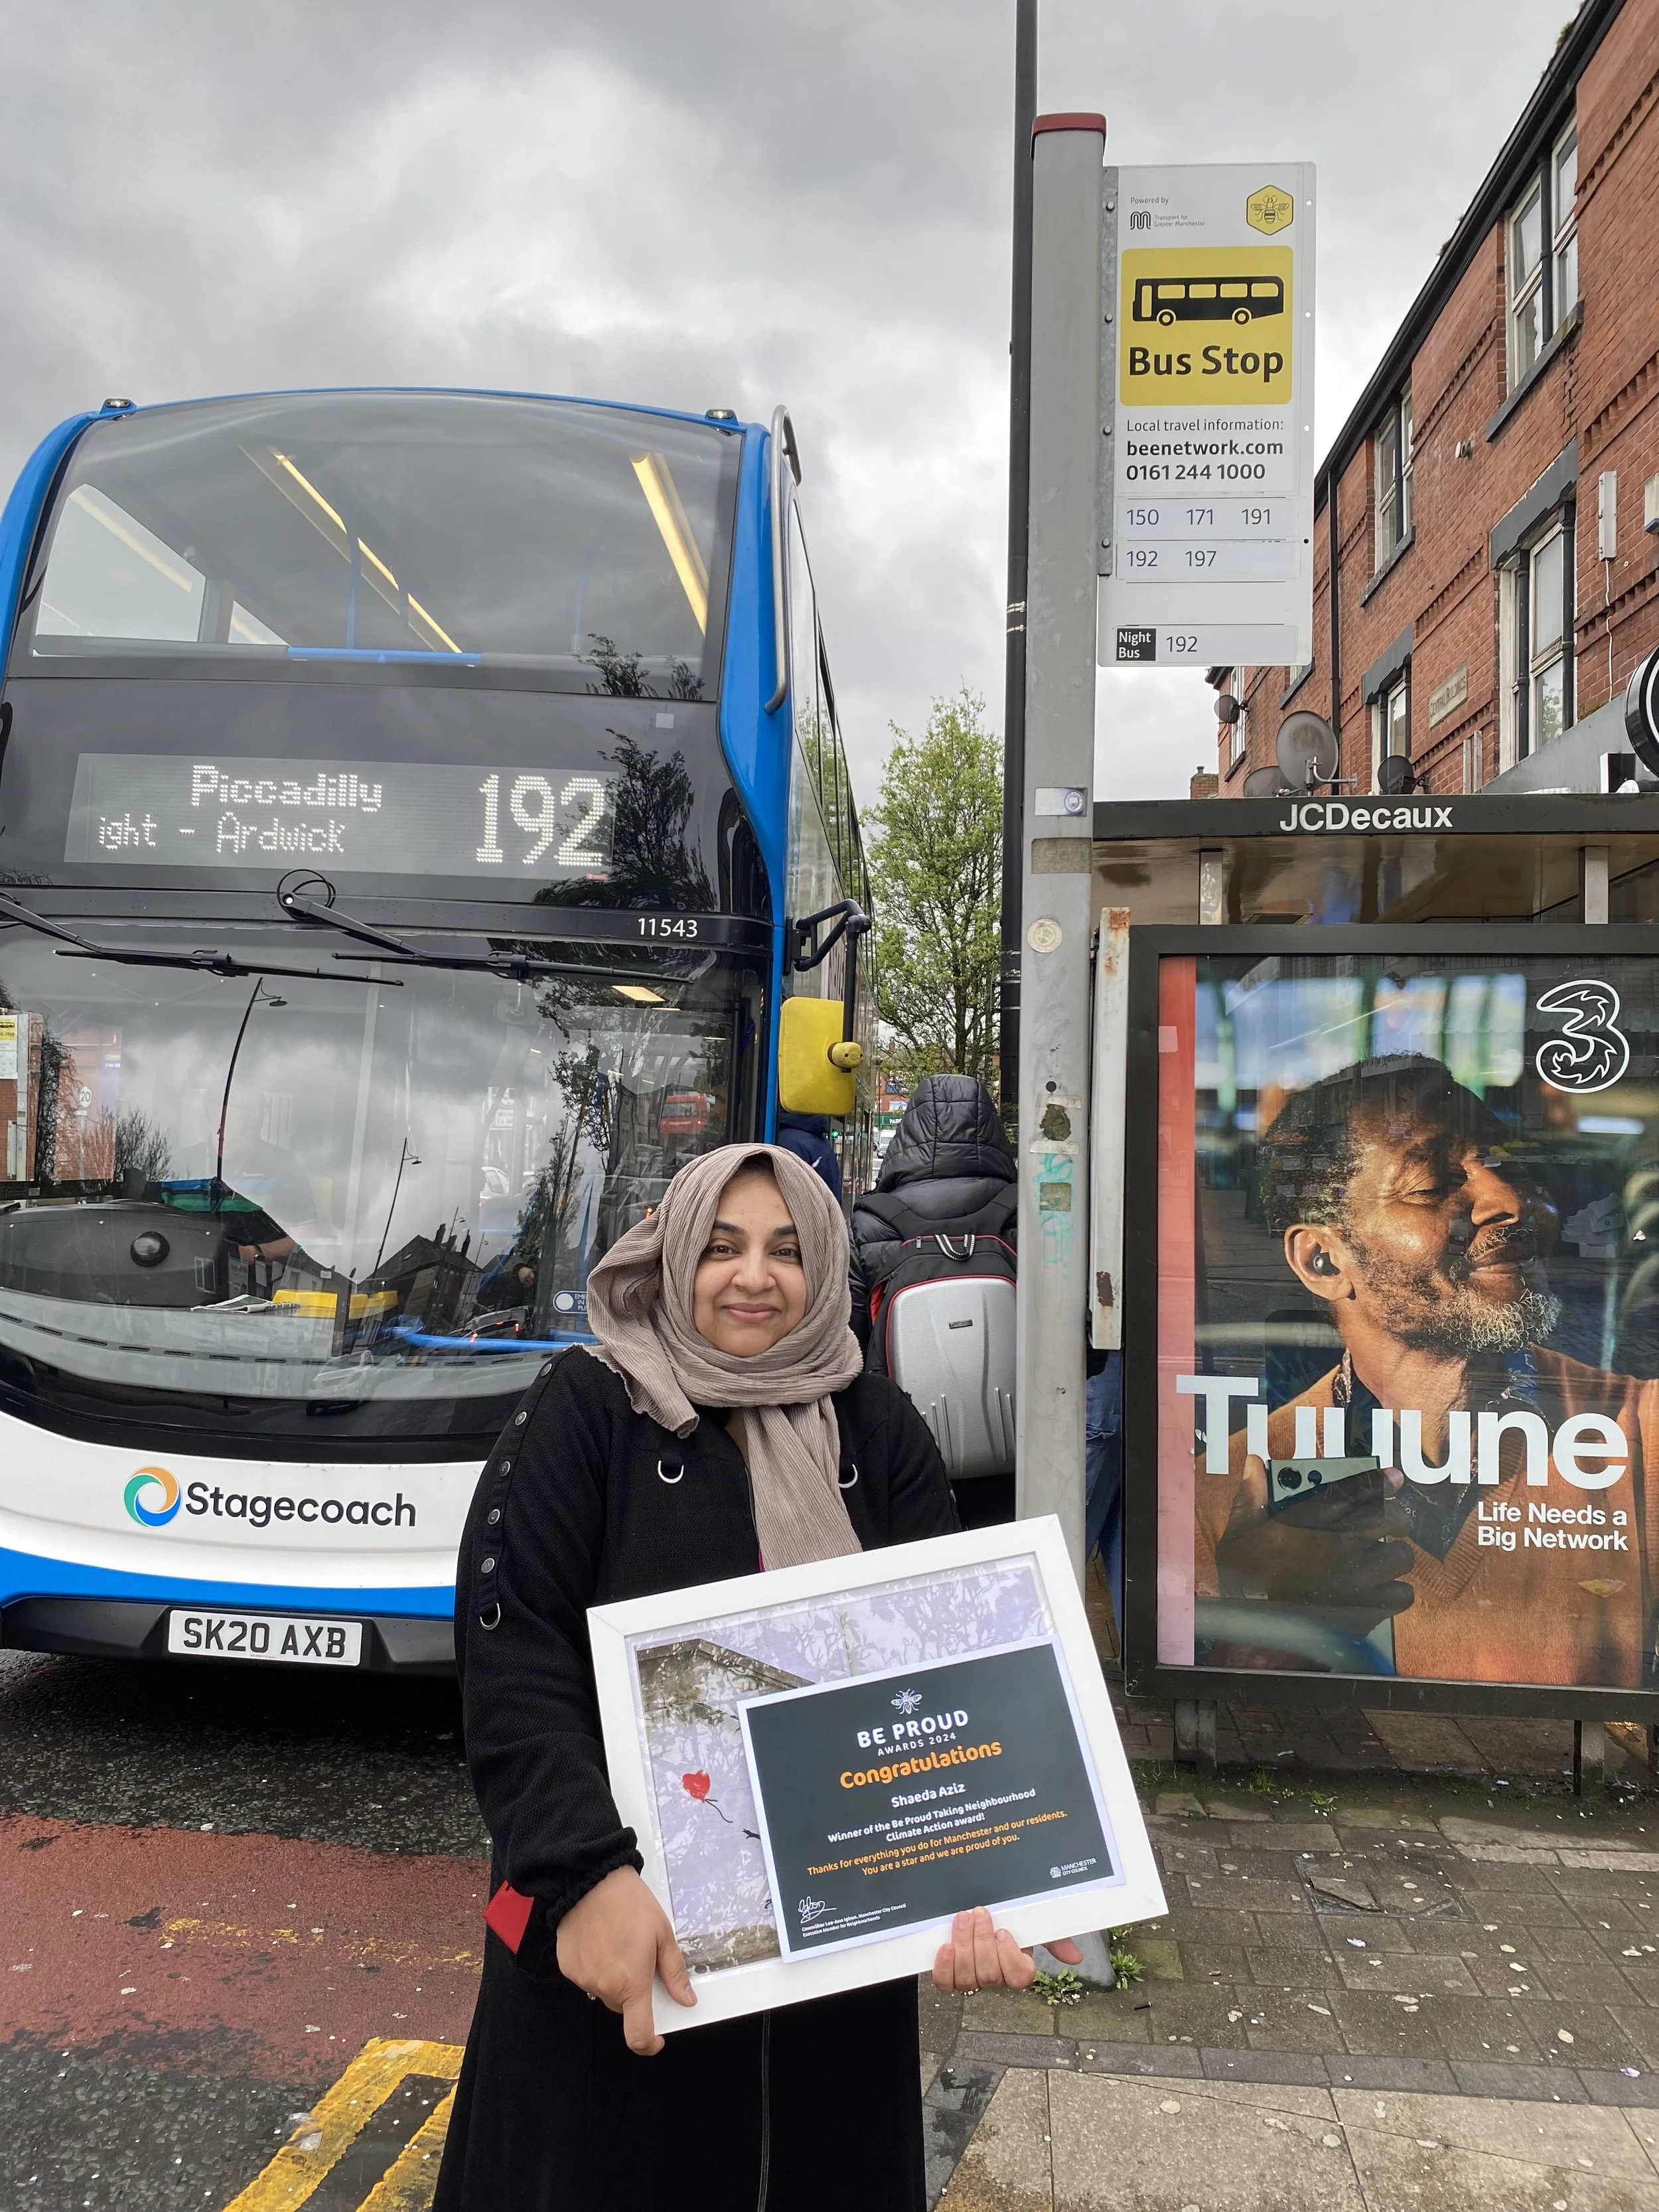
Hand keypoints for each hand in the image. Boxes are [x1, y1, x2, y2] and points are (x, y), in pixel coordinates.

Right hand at [555, 1866, 695, 2054]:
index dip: (648, 2044)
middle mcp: (604, 1988)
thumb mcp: (663, 1934)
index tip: (657, 2039)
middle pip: (622, 2007)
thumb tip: (687, 2000)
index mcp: (631, 1984)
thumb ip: (674, 1972)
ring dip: (614, 1979)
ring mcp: (583, 1979)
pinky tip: (599, 1941)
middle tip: (640, 1961)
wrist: (589, 1879)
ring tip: (618, 1943)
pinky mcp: (566, 1967)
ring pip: (604, 1992)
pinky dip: (595, 1968)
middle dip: (634, 1993)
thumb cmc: (630, 1904)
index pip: (638, 2034)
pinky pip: (587, 1978)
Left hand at [930, 1907, 1084, 1992]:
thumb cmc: (1007, 1918)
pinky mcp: (949, 1976)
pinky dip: (944, 1967)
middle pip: (991, 1976)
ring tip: (962, 1919)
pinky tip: (945, 1947)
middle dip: (982, 1943)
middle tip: (979, 1913)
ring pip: (968, 1979)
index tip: (1003, 1931)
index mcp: (1017, 1968)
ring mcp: (971, 1979)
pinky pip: (945, 1984)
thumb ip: (1054, 1937)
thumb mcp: (1031, 1922)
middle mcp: (995, 1978)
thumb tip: (1076, 1957)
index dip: (1009, 1957)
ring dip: (964, 1946)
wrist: (975, 1911)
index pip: (1019, 1978)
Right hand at [1215, 1462, 1414, 1628]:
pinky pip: (1403, 1594)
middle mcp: (1342, 1544)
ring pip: (1402, 1555)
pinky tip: (1382, 1590)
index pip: (1357, 1490)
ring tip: (1383, 1559)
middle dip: (1395, 1517)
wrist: (1257, 1634)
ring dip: (1394, 1555)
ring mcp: (1360, 1578)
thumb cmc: (1246, 1583)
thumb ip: (1250, 1497)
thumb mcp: (1238, 1535)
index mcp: (1312, 1521)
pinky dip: (1396, 1591)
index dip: (1381, 1480)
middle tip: (1389, 1523)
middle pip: (1392, 1518)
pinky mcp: (1369, 1609)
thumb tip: (1253, 1463)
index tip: (1395, 1478)